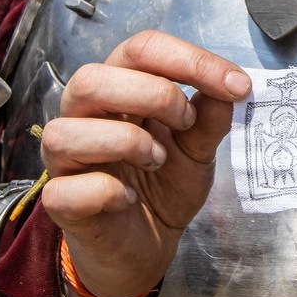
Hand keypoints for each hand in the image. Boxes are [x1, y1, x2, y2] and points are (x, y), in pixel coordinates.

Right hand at [39, 30, 250, 296]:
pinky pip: (66, 188)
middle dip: (152, 94)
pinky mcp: (60, 201)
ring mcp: (66, 159)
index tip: (237, 85)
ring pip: (66, 130)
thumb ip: (210, 117)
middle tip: (187, 121)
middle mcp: (84, 116)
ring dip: (125, 142)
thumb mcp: (198, 149)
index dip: (189, 60)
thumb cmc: (163, 186)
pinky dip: (106, 191)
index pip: (141, 50)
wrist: (148, 246)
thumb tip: (231, 86)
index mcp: (119, 89)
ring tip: (157, 161)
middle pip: (92, 79)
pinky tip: (128, 199)